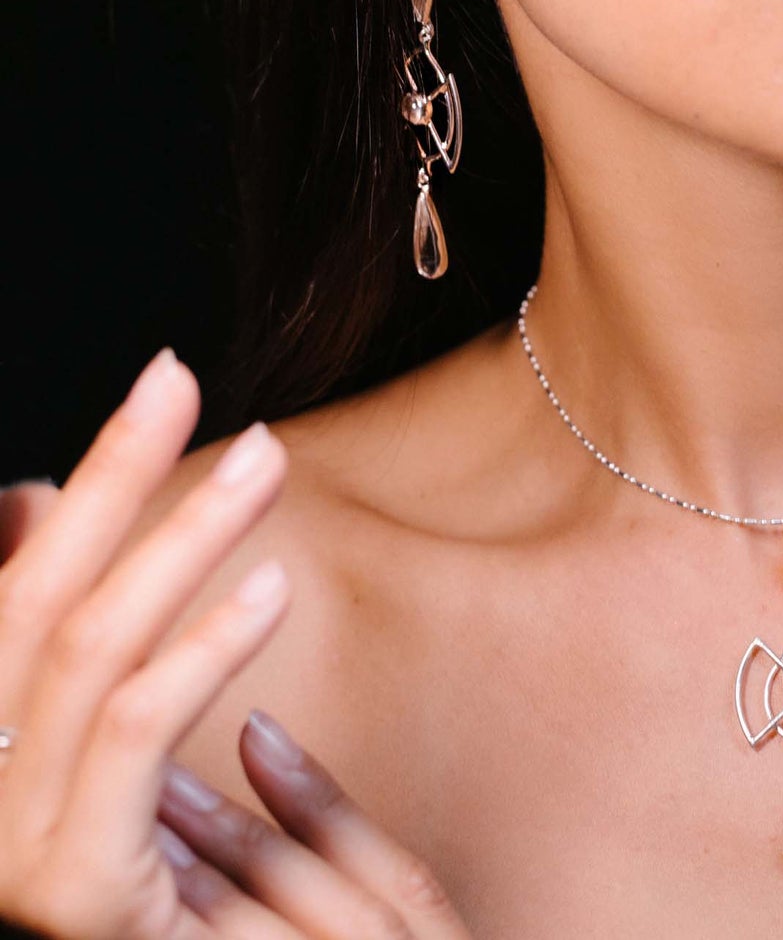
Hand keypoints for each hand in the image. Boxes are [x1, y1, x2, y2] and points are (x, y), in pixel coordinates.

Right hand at [0, 347, 465, 936]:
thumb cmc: (143, 888)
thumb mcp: (93, 746)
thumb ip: (56, 636)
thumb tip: (30, 499)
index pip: (27, 581)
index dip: (95, 476)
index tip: (164, 379)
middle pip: (39, 599)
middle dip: (116, 477)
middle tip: (186, 378)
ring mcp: (6, 848)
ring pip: (88, 653)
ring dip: (180, 540)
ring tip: (265, 462)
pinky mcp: (72, 898)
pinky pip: (130, 744)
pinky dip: (197, 653)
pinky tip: (271, 590)